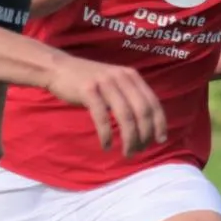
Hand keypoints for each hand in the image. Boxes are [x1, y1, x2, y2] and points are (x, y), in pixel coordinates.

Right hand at [44, 55, 165, 154]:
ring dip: (129, 139)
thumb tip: (146, 123)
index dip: (159, 123)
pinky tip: (106, 146)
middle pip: (142, 111)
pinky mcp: (88, 90)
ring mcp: (105, 83)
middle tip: (139, 150)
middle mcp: (121, 77)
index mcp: (131, 76)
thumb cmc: (89, 81)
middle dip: (144, 135)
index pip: (153, 102)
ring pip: (125, 116)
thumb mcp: (115, 82)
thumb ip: (130, 96)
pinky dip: (106, 135)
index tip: (160, 140)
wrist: (59, 68)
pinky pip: (102, 117)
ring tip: (127, 153)